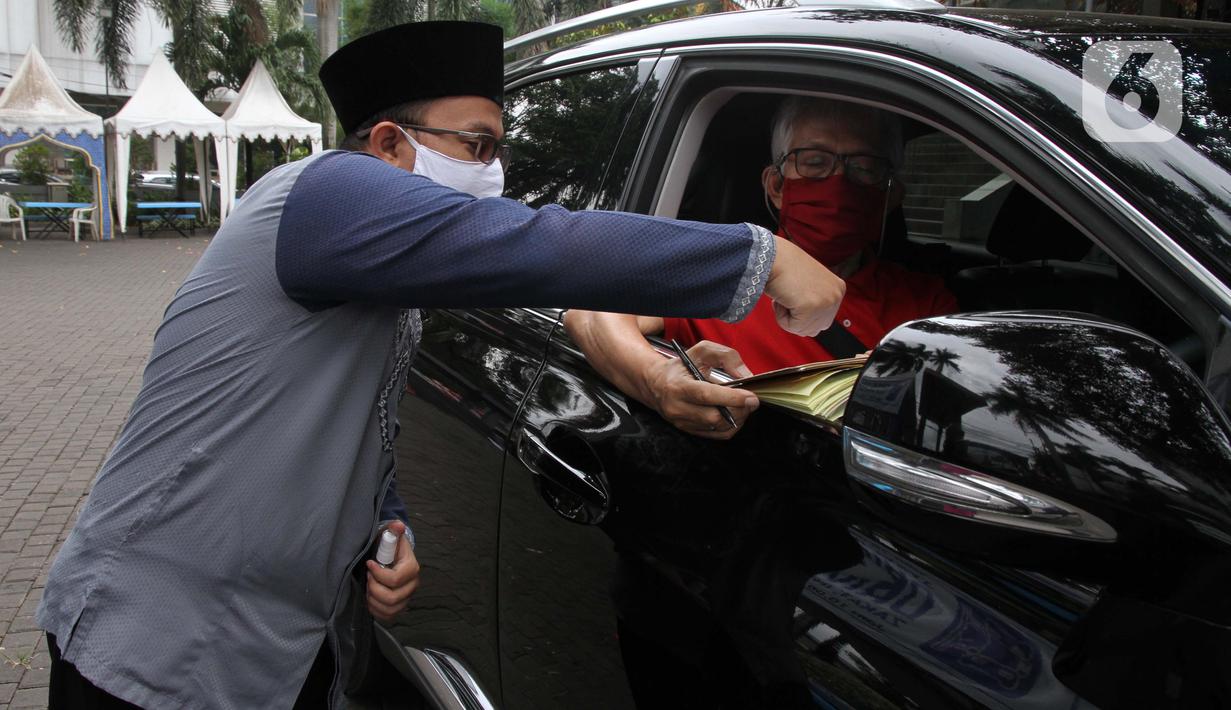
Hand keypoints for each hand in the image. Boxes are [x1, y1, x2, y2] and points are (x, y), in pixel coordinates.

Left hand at [365, 520, 419, 621]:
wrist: (391, 557)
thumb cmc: (389, 546)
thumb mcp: (390, 536)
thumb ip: (393, 530)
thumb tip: (398, 525)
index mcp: (412, 568)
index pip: (395, 579)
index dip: (378, 574)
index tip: (369, 564)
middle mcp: (412, 585)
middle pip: (392, 598)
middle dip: (374, 588)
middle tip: (367, 578)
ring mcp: (406, 598)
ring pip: (389, 609)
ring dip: (373, 600)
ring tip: (368, 588)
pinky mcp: (399, 607)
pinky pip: (388, 616)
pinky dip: (376, 610)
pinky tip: (370, 599)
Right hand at [641, 340, 758, 439]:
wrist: (656, 384)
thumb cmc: (682, 366)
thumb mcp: (701, 351)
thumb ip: (725, 356)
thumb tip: (745, 375)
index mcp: (678, 386)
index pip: (706, 395)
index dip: (732, 398)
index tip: (751, 397)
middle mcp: (677, 407)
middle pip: (715, 417)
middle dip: (738, 410)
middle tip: (751, 400)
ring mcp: (681, 422)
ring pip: (718, 427)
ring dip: (737, 418)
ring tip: (743, 405)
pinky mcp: (688, 430)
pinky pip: (717, 435)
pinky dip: (731, 426)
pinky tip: (735, 414)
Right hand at [765, 237, 844, 335]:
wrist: (772, 255)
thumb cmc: (784, 267)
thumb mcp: (809, 284)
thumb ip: (815, 300)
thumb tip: (812, 323)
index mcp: (838, 289)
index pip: (822, 319)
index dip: (802, 311)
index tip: (795, 292)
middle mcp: (836, 295)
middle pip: (815, 328)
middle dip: (797, 317)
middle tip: (790, 295)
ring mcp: (826, 302)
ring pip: (803, 329)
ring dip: (788, 316)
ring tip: (787, 294)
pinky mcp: (811, 307)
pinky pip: (792, 327)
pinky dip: (781, 315)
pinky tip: (783, 296)